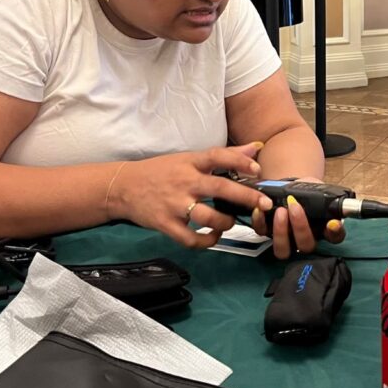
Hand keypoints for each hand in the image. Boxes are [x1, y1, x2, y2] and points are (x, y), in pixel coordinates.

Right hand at [106, 143, 272, 248]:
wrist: (124, 187)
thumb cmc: (161, 171)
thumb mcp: (189, 158)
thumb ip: (224, 155)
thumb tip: (256, 147)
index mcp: (191, 163)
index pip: (217, 156)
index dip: (239, 160)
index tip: (257, 168)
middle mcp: (184, 182)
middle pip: (219, 188)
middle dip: (246, 197)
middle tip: (264, 204)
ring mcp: (175, 204)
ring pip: (207, 217)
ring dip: (225, 222)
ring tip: (230, 222)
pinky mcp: (166, 224)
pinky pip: (190, 239)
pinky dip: (206, 241)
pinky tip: (213, 236)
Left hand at [250, 177, 347, 258]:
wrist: (290, 188)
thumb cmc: (307, 190)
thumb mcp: (318, 189)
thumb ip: (324, 196)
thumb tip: (331, 199)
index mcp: (324, 229)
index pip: (335, 237)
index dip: (335, 233)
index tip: (332, 223)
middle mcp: (306, 240)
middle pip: (306, 246)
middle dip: (300, 227)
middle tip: (295, 207)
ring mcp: (286, 240)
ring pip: (283, 250)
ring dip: (281, 231)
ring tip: (280, 211)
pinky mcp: (268, 233)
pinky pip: (262, 233)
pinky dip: (260, 222)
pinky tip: (261, 209)